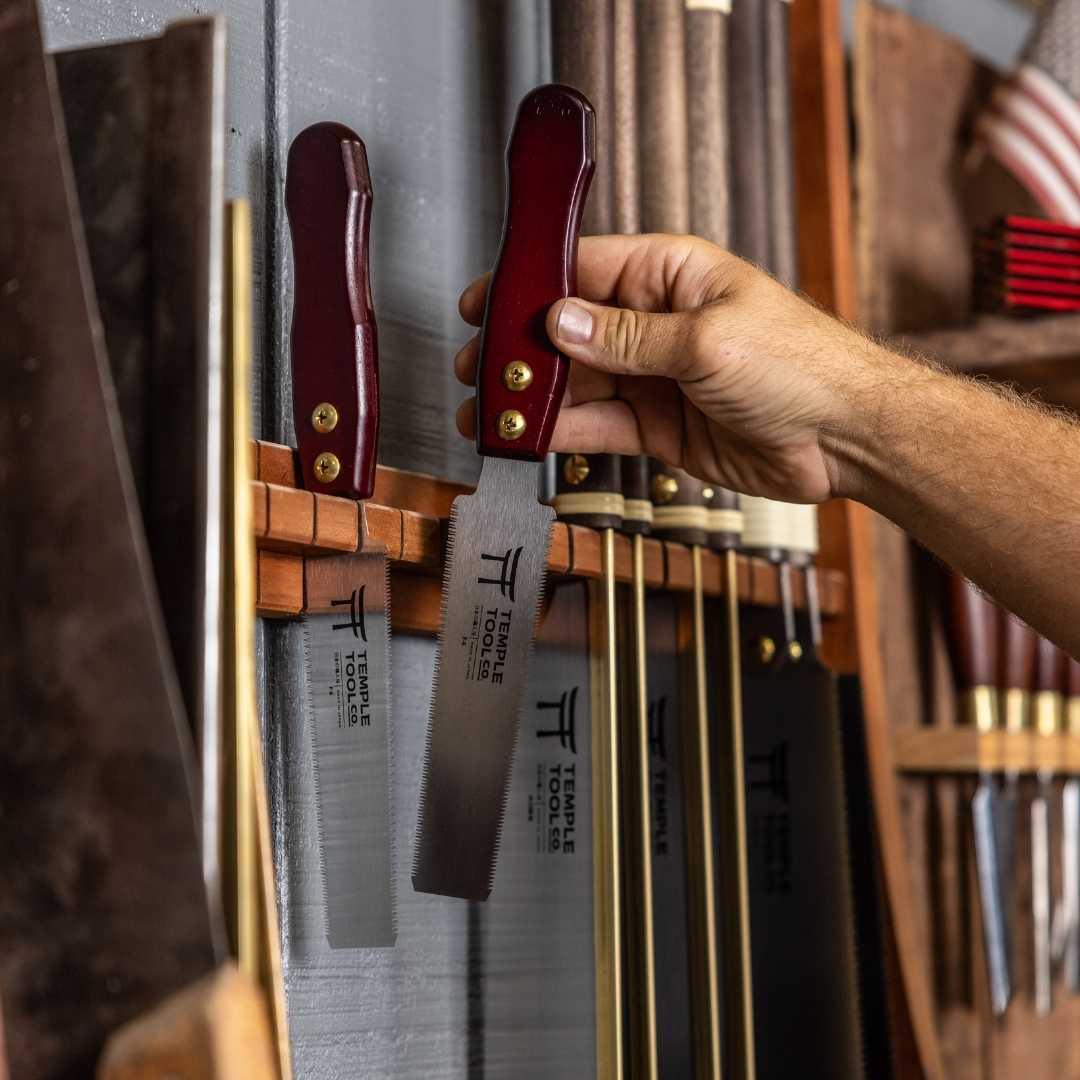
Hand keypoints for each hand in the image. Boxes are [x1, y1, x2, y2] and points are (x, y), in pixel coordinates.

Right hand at [454, 233, 885, 502]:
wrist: (844, 437)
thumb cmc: (802, 366)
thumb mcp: (707, 341)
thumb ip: (628, 338)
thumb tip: (562, 322)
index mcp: (669, 275)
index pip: (582, 269)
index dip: (529, 284)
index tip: (486, 303)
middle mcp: (655, 322)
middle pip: (569, 331)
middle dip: (520, 351)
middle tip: (477, 370)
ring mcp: (653, 376)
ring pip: (577, 383)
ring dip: (532, 398)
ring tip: (488, 414)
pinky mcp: (657, 425)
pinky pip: (598, 425)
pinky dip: (562, 432)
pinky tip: (530, 437)